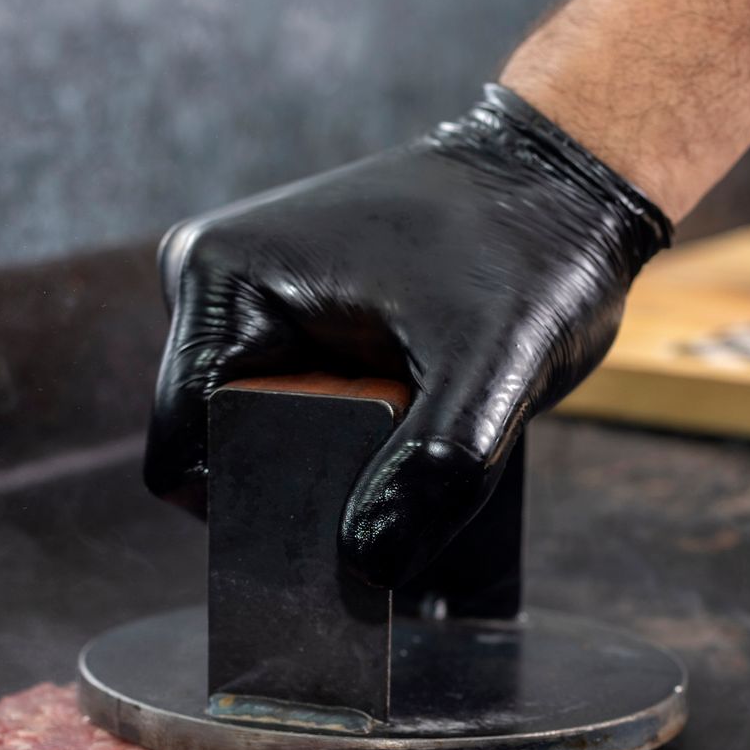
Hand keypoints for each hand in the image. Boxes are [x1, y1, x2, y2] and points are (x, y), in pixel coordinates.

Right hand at [145, 84, 671, 587]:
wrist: (565, 186)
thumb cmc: (530, 250)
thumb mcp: (494, 370)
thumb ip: (431, 473)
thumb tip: (368, 563)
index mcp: (224, 280)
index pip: (184, 451)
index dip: (252, 509)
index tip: (339, 533)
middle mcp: (213, 282)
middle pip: (218, 448)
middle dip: (298, 484)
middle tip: (396, 470)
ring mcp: (247, 295)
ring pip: (257, 437)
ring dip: (328, 459)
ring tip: (411, 419)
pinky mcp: (286, 312)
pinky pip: (289, 408)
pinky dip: (343, 434)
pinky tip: (406, 408)